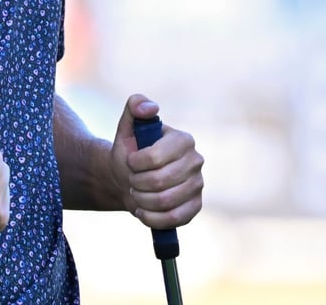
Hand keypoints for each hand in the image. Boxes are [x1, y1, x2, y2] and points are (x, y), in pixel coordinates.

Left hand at [110, 94, 204, 229]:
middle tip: (131, 180)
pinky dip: (151, 218)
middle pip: (159, 182)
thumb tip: (150, 107)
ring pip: (165, 202)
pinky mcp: (196, 206)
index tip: (130, 162)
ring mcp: (198, 185)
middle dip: (136, 183)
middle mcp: (196, 161)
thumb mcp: (127, 128)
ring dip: (142, 200)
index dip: (135, 164)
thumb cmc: (130, 152)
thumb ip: (135, 108)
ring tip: (136, 193)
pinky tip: (143, 210)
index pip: (154, 157)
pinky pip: (174, 219)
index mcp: (183, 139)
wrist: (131, 179)